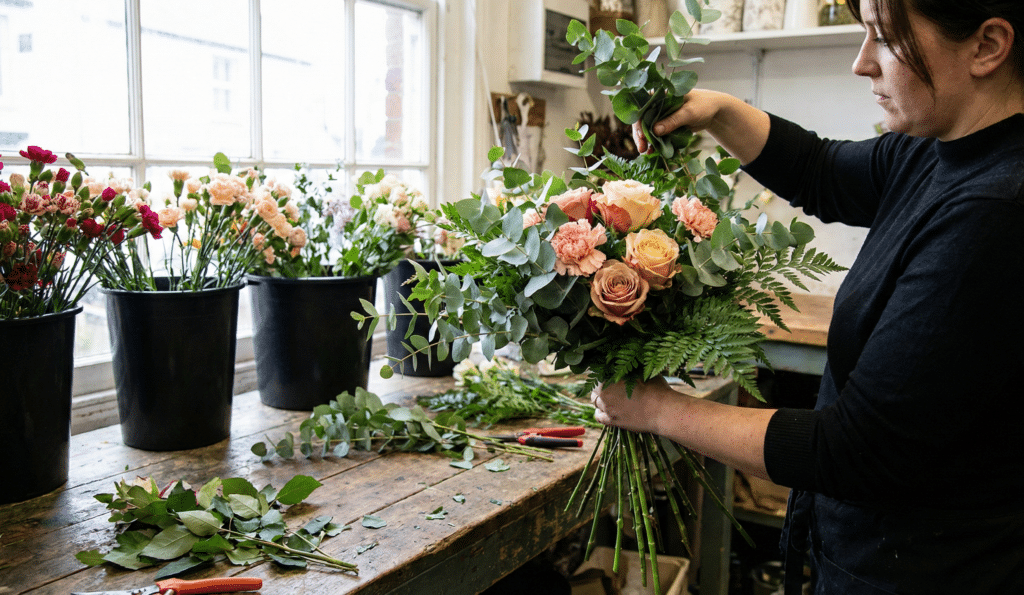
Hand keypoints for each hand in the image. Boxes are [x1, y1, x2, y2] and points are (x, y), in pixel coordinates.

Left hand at [590, 376, 674, 434]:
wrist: (662, 410)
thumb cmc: (654, 388)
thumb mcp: (642, 372)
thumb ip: (629, 370)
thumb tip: (625, 363)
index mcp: (609, 379)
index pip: (596, 375)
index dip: (602, 374)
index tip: (607, 375)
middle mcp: (604, 394)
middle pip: (594, 390)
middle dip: (600, 388)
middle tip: (609, 386)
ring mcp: (608, 409)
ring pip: (596, 403)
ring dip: (600, 400)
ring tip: (608, 398)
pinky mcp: (613, 421)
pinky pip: (599, 417)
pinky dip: (600, 413)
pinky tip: (606, 410)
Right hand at [631, 89, 766, 162]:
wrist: (716, 112)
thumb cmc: (704, 105)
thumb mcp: (689, 112)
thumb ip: (672, 121)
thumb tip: (655, 131)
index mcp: (662, 95)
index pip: (644, 107)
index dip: (639, 121)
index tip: (641, 135)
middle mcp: (659, 104)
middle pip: (643, 119)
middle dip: (641, 134)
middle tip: (642, 148)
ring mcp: (663, 115)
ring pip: (649, 129)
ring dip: (647, 140)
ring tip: (646, 152)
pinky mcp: (668, 125)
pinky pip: (658, 134)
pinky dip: (655, 142)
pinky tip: (653, 151)